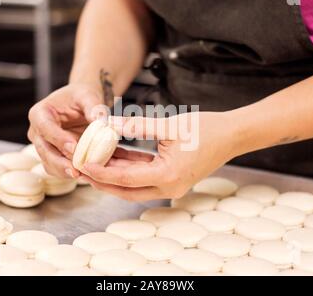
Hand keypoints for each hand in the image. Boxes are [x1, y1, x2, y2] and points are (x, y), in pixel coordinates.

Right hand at [28, 83, 104, 178]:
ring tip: (83, 176)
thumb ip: (94, 107)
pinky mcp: (53, 157)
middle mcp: (37, 132)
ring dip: (65, 171)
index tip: (73, 147)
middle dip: (60, 162)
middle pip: (44, 150)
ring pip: (50, 164)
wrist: (82, 103)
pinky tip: (86, 176)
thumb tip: (102, 122)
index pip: (46, 128)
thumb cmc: (82, 96)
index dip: (59, 139)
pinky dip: (71, 174)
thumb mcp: (88, 96)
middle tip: (77, 170)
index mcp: (40, 113)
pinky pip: (58, 170)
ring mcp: (43, 146)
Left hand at [80, 112, 239, 200]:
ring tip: (92, 161)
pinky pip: (144, 177)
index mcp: (167, 176)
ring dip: (114, 175)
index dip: (101, 172)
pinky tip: (114, 155)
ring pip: (134, 185)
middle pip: (125, 190)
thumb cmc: (206, 129)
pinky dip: (129, 168)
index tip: (82, 164)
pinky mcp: (172, 179)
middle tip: (80, 169)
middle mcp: (168, 188)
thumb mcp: (169, 126)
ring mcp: (171, 186)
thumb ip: (138, 126)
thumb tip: (109, 124)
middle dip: (101, 180)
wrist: (232, 135)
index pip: (124, 179)